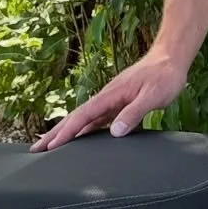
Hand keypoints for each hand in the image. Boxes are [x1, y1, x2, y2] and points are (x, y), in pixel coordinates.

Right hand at [30, 44, 192, 150]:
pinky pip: (97, 120)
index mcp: (110, 95)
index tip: (49, 146)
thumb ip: (133, 113)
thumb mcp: (152, 96)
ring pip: (84, 120)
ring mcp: (111, 100)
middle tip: (36, 150)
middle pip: (76, 118)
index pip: (82, 116)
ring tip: (51, 147)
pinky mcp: (119, 103)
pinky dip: (85, 130)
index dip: (65, 132)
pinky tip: (82, 140)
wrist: (171, 58)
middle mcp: (106, 97)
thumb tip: (113, 132)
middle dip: (56, 133)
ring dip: (68, 133)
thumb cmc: (164, 76)